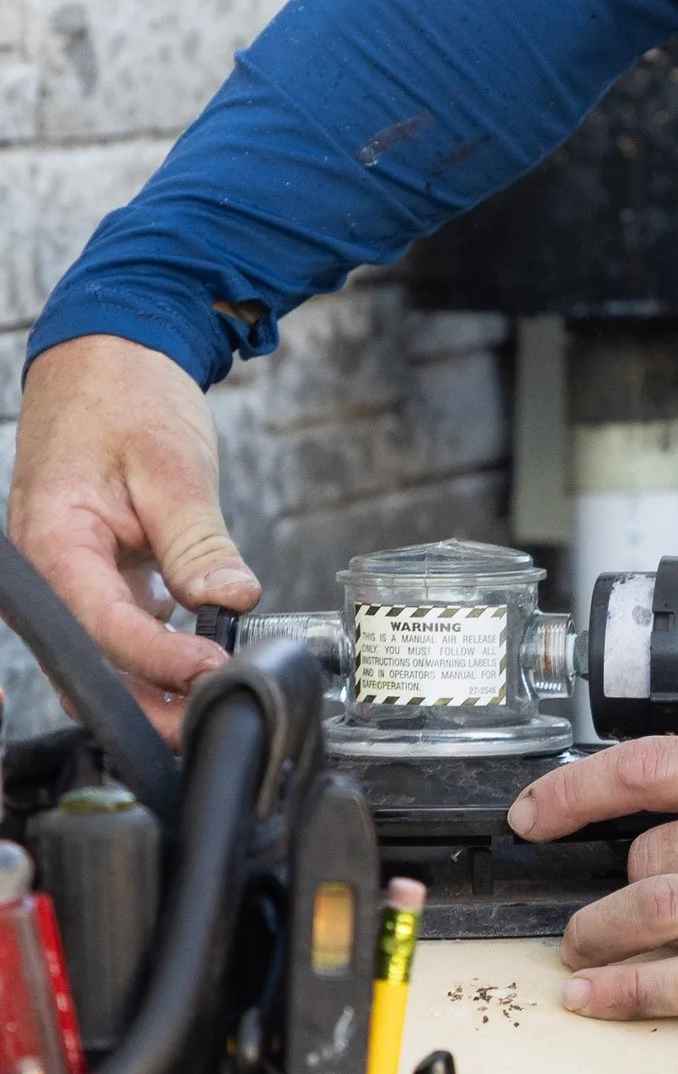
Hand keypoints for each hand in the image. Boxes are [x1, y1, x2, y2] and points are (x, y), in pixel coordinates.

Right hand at [7, 336, 259, 726]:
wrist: (107, 358)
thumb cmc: (126, 397)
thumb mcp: (173, 466)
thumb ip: (197, 542)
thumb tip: (232, 600)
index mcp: (51, 543)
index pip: (100, 627)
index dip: (157, 662)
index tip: (210, 673)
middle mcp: (49, 570)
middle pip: (90, 662)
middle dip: (149, 700)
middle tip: (211, 716)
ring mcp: (70, 576)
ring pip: (103, 655)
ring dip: (153, 684)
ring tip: (211, 696)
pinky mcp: (96, 575)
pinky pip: (119, 629)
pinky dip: (157, 651)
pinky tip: (201, 659)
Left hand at [509, 728, 677, 1051]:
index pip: (655, 767)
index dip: (576, 789)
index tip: (535, 812)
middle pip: (651, 854)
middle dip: (612, 888)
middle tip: (596, 912)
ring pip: (660, 915)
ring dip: (603, 939)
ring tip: (585, 954)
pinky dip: (633, 995)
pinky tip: (600, 1000)